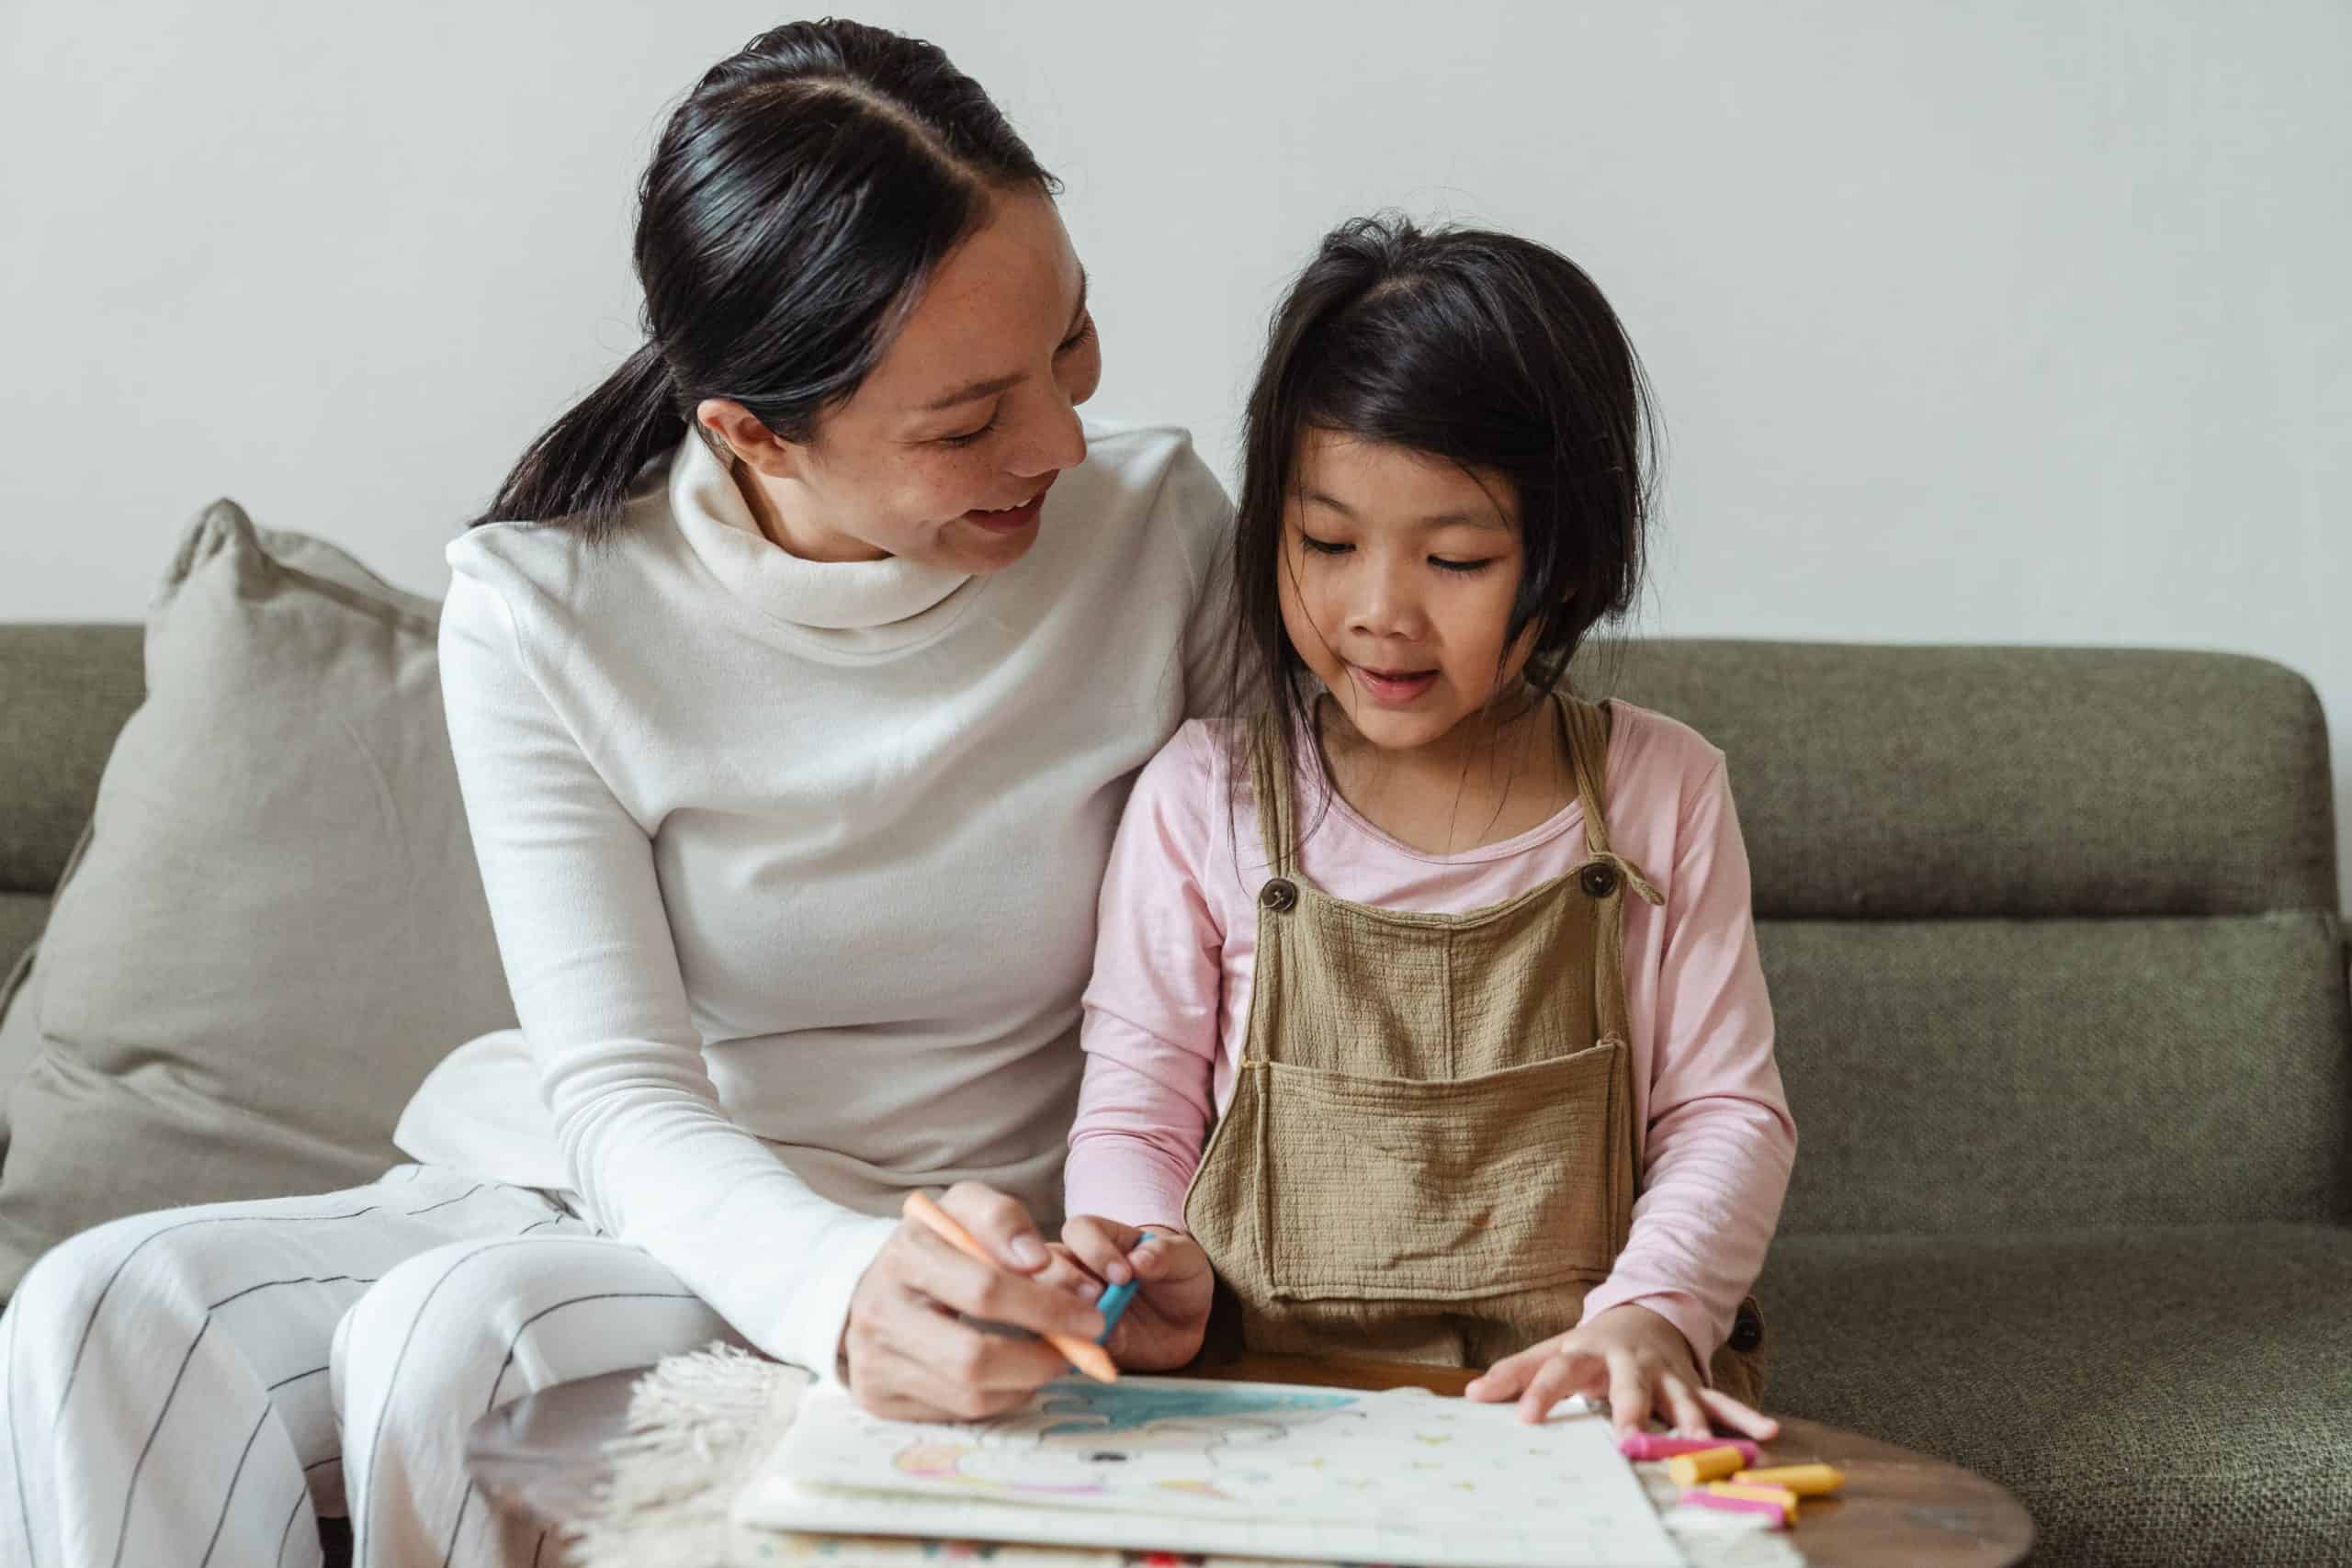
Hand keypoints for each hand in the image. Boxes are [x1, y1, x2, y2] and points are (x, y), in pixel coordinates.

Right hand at [841, 1182, 1105, 1420]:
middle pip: (973, 1358)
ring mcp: (874, 1363)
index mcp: (904, 1255)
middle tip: (1081, 1349)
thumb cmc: (937, 1245)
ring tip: (1052, 1358)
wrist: (876, 1285)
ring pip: (970, 1395)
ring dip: (1027, 1381)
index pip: (985, 1290)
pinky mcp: (880, 1399)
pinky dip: (1001, 1397)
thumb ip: (1005, 1219)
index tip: (1092, 1314)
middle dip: (1042, 1358)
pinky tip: (1014, 1373)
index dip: (1047, 1306)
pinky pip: (957, 1413)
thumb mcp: (966, 1209)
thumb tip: (1038, 1261)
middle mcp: (878, 1312)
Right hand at [1057, 1216, 1213, 1371]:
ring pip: (1044, 1302)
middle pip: (1047, 1264)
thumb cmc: (1179, 1278)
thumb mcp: (1184, 1260)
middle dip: (1064, 1280)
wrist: (1183, 1324)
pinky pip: (1061, 1342)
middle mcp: (1077, 1266)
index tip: (1124, 1275)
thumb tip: (1140, 1260)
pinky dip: (1073, 1348)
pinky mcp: (1076, 1337)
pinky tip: (1096, 1353)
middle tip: (1096, 1298)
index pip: (1080, 1230)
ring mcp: (1072, 1302)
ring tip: (1094, 1329)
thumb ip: (1165, 1255)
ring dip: (1060, 1315)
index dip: (1095, 1250)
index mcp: (1102, 1236)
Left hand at [1463, 1303, 1780, 1439]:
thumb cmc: (1591, 1345)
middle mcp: (1630, 1362)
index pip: (1557, 1369)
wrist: (1647, 1314)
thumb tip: (1470, 1394)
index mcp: (1588, 1351)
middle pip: (1627, 1385)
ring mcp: (1667, 1374)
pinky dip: (1745, 1419)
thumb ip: (1515, 1372)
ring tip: (1697, 1444)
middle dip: (1628, 1410)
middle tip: (1625, 1436)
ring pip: (1681, 1398)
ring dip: (1691, 1421)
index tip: (1523, 1418)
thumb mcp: (1553, 1349)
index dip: (1539, 1391)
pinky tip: (1767, 1436)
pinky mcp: (1695, 1386)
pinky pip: (1722, 1404)